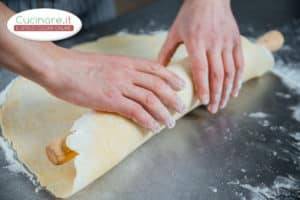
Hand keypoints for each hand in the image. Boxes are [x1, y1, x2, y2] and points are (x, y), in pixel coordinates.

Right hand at [43, 47, 185, 131]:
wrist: (59, 68)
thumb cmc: (78, 67)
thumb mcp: (104, 63)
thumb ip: (119, 71)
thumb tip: (128, 83)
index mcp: (126, 62)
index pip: (156, 68)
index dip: (171, 78)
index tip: (180, 85)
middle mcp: (126, 73)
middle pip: (158, 85)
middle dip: (172, 98)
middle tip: (181, 108)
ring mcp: (119, 86)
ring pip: (150, 99)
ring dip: (163, 113)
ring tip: (170, 123)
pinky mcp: (110, 100)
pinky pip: (135, 111)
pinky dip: (147, 120)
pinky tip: (153, 127)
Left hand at [159, 0, 243, 112]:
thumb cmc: (189, 15)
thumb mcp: (174, 32)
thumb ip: (166, 52)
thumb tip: (158, 70)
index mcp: (196, 42)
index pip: (201, 69)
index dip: (203, 87)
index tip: (203, 102)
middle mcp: (213, 44)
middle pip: (217, 74)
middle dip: (216, 95)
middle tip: (213, 109)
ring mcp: (226, 43)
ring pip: (230, 71)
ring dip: (227, 90)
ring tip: (223, 103)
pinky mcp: (235, 41)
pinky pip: (239, 63)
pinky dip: (238, 79)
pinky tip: (235, 90)